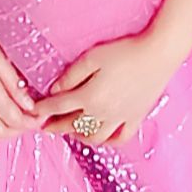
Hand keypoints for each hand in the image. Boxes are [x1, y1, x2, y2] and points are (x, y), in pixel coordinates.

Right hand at [0, 13, 48, 140]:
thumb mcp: (0, 60)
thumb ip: (14, 85)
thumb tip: (29, 105)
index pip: (16, 120)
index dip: (31, 122)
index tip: (41, 116)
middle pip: (1, 131)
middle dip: (19, 130)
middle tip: (30, 120)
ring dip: (1, 133)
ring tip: (11, 123)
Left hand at [34, 28, 179, 145]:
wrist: (158, 54)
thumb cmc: (124, 51)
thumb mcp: (93, 57)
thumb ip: (71, 75)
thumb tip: (54, 90)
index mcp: (90, 96)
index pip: (59, 107)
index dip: (43, 109)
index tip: (33, 110)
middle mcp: (104, 113)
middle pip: (73, 125)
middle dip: (56, 126)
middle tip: (45, 125)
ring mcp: (121, 118)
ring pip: (95, 137)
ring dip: (79, 135)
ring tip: (72, 129)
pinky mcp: (136, 118)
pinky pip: (119, 138)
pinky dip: (108, 140)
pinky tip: (101, 134)